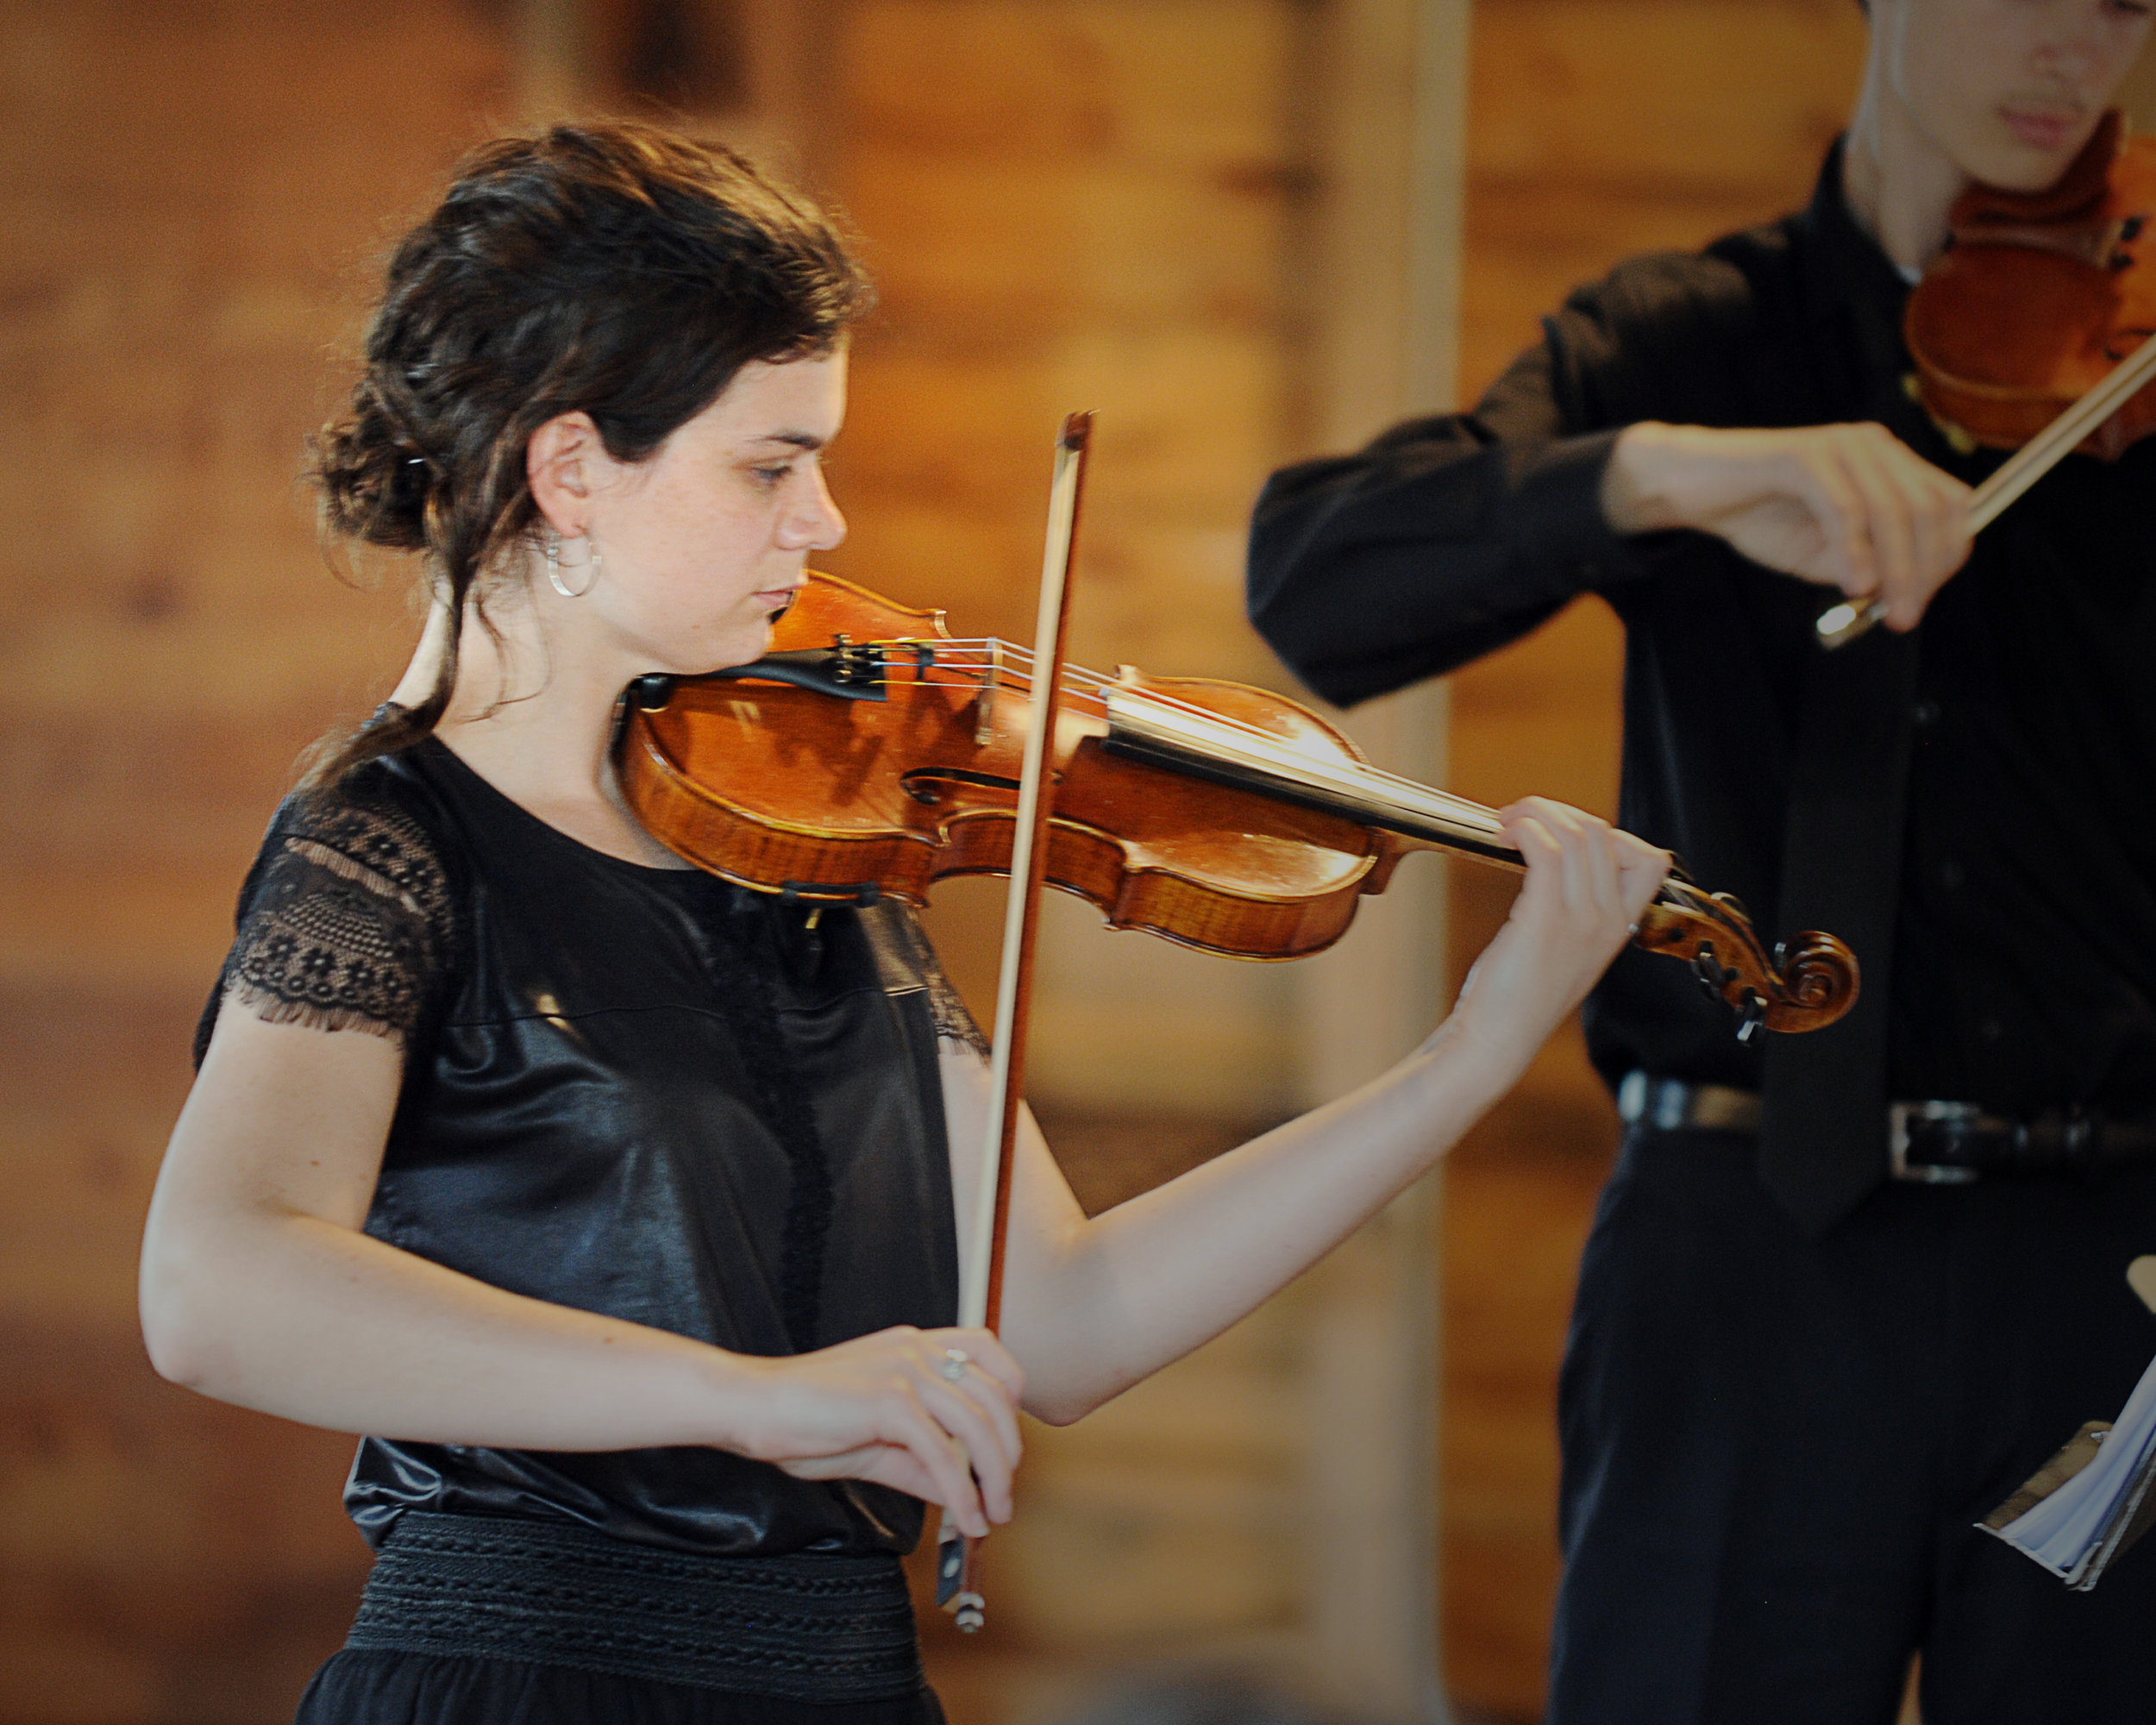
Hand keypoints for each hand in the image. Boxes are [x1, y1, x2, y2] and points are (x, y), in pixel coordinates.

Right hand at [721, 1326, 1023, 1536]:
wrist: (753, 1407)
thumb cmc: (804, 1418)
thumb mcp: (876, 1439)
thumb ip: (921, 1461)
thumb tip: (963, 1491)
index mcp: (913, 1345)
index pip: (987, 1350)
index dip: (1009, 1394)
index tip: (1008, 1440)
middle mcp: (915, 1349)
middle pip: (993, 1395)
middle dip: (1008, 1452)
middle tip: (1004, 1495)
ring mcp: (904, 1372)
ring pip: (976, 1424)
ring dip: (994, 1477)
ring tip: (992, 1514)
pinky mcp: (889, 1402)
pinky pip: (941, 1453)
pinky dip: (962, 1493)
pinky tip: (965, 1518)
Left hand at [1443, 798, 1668, 1075]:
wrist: (1497, 1041)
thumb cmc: (1517, 999)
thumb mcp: (1566, 953)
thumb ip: (1576, 913)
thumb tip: (1555, 862)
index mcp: (1619, 928)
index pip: (1650, 860)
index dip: (1611, 834)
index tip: (1567, 833)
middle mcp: (1608, 921)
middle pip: (1604, 833)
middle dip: (1559, 811)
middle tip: (1521, 818)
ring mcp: (1580, 920)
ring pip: (1575, 833)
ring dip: (1536, 813)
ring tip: (1506, 823)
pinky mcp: (1544, 919)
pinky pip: (1545, 848)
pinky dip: (1524, 828)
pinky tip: (1502, 836)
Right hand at [1602, 421, 1973, 630]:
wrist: (1693, 488)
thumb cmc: (1760, 515)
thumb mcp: (1824, 552)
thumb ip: (1866, 565)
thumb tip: (1902, 593)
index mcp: (1889, 464)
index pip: (1948, 504)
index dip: (1946, 556)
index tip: (1921, 601)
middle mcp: (1874, 447)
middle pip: (1931, 508)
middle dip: (1925, 569)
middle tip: (1905, 616)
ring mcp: (1841, 447)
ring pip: (1894, 510)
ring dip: (1897, 567)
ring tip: (1885, 610)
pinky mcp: (1804, 456)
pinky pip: (1845, 508)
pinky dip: (1855, 551)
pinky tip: (1853, 585)